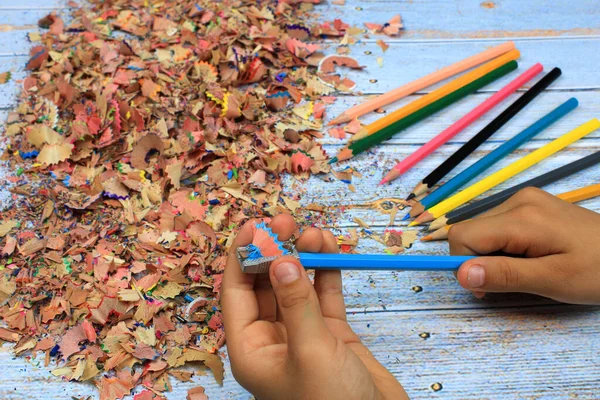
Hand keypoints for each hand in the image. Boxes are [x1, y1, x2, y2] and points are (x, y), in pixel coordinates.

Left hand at [222, 214, 407, 399]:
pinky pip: (324, 295)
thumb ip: (296, 304)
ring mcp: (303, 334)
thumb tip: (280, 260)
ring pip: (296, 285)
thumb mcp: (311, 352)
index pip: (236, 294)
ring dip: (304, 257)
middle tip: (287, 222)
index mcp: (252, 350)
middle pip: (265, 284)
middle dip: (275, 251)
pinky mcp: (332, 335)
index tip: (253, 226)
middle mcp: (273, 340)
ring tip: (316, 233)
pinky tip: (331, 250)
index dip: (242, 257)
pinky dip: (327, 272)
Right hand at [449, 187, 599, 304]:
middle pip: (470, 232)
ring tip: (525, 269)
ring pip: (481, 230)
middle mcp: (518, 200)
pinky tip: (528, 256)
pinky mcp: (530, 204)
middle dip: (479, 261)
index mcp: (521, 217)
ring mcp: (524, 199)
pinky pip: (497, 226)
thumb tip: (461, 274)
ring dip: (491, 255)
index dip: (464, 265)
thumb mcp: (552, 281)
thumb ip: (505, 276)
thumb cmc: (599, 271)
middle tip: (511, 283)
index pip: (463, 236)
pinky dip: (502, 246)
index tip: (487, 289)